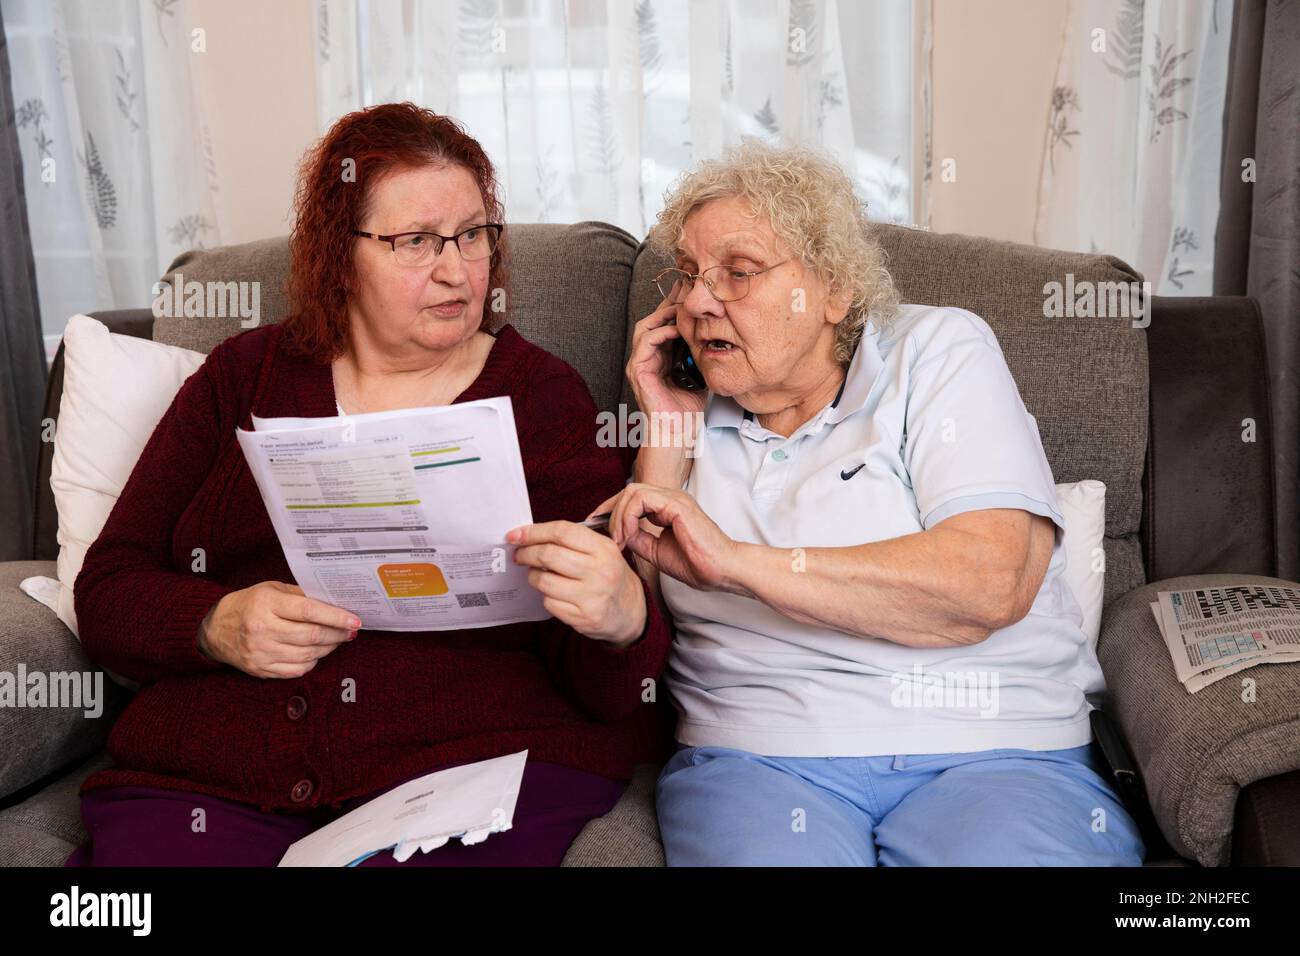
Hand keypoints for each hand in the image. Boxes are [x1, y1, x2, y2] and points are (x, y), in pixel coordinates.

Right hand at [199, 582, 359, 678]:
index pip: (309, 611)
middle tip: (351, 631)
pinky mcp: (261, 669)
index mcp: (267, 605)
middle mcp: (263, 630)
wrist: (215, 629)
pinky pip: (296, 670)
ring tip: (337, 640)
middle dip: (338, 634)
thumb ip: (301, 596)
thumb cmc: (249, 604)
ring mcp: (261, 653)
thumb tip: (334, 604)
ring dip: (329, 648)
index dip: (336, 617)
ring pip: (307, 655)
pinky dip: (312, 662)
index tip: (355, 620)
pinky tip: (317, 652)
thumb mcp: (272, 590)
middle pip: (311, 636)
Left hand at [506, 521, 646, 646]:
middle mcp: (600, 571)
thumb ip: (572, 541)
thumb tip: (529, 536)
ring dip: (533, 577)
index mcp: (603, 549)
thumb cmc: (609, 575)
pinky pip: (550, 603)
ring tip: (537, 575)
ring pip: (544, 581)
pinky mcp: (584, 618)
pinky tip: (554, 594)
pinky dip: (546, 597)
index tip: (515, 535)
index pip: (562, 532)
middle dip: (526, 553)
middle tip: (519, 555)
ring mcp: (592, 596)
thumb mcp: (602, 551)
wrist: (631, 611)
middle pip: (549, 555)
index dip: (533, 532)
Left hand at [595, 483, 739, 591]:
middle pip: (628, 491)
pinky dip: (628, 516)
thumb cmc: (698, 564)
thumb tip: (618, 534)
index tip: (595, 526)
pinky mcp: (677, 505)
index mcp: (667, 507)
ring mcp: (674, 498)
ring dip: (618, 516)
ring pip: (632, 491)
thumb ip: (638, 539)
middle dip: (610, 512)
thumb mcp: (657, 551)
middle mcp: (670, 498)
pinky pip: (641, 499)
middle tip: (608, 539)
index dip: (610, 509)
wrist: (722, 570)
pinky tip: (627, 535)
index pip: (632, 497)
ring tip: (618, 540)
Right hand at [626, 281, 707, 425]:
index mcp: (659, 357)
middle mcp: (647, 358)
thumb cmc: (687, 409)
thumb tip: (720, 338)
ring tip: (680, 307)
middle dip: (668, 304)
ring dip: (662, 314)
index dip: (675, 307)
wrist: (677, 432)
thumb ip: (702, 356)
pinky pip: (646, 343)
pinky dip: (660, 332)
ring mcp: (639, 364)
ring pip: (645, 327)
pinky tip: (676, 329)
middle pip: (652, 320)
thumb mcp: (700, 375)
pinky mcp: (638, 371)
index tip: (690, 292)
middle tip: (684, 291)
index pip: (664, 324)